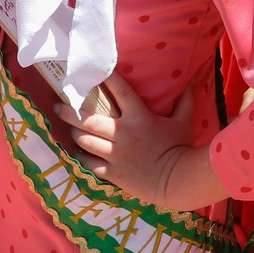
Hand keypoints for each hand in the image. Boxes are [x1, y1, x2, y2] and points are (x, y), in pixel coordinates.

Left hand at [56, 74, 197, 208]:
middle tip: (59, 105)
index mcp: (139, 117)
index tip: (92, 71)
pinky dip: (81, 156)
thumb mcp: (183, 121)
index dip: (105, 78)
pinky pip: (89, 164)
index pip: (119, 91)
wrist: (178, 181)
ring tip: (68, 127)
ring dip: (74, 132)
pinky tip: (77, 151)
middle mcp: (123, 134)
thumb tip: (193, 79)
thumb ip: (185, 100)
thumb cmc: (180, 148)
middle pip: (88, 119)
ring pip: (84, 140)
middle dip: (70, 110)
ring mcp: (115, 155)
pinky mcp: (112, 173)